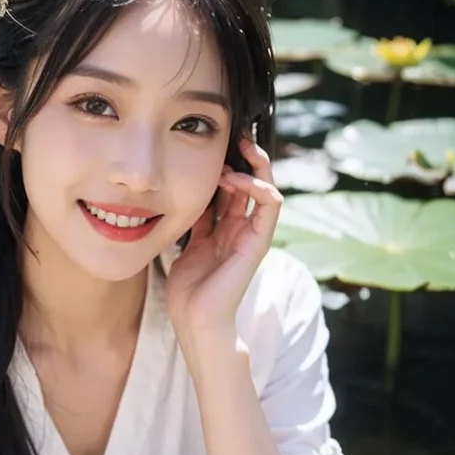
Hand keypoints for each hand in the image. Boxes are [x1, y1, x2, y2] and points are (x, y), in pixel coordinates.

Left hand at [165, 137, 282, 359]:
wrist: (196, 320)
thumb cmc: (188, 292)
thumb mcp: (185, 246)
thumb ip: (193, 223)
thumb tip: (183, 196)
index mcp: (223, 230)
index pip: (232, 189)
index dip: (226, 165)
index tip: (212, 145)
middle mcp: (240, 230)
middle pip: (251, 183)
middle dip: (245, 156)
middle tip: (236, 134)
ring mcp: (251, 236)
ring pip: (266, 188)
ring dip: (255, 165)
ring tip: (240, 148)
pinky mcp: (258, 243)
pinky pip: (271, 206)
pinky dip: (259, 187)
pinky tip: (238, 179)